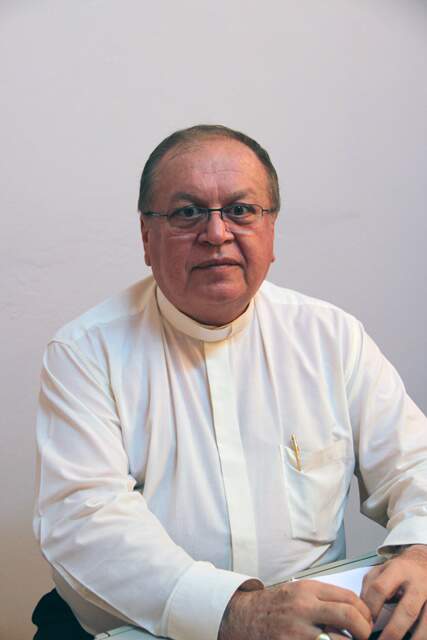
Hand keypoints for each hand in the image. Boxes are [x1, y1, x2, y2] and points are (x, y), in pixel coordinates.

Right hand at [218, 579, 372, 639]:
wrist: (244, 617)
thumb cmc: (276, 606)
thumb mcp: (299, 592)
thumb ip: (325, 598)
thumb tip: (357, 612)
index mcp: (308, 590)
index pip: (349, 598)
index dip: (365, 612)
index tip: (367, 621)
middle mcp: (304, 607)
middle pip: (349, 616)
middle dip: (364, 630)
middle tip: (364, 636)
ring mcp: (298, 630)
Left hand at [361, 544, 426, 639]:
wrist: (425, 561)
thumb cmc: (400, 570)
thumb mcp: (382, 569)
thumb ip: (370, 586)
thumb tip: (363, 612)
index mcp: (398, 569)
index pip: (380, 589)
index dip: (371, 608)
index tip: (366, 623)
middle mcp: (417, 582)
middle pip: (407, 610)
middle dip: (394, 631)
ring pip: (426, 622)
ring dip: (414, 639)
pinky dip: (424, 636)